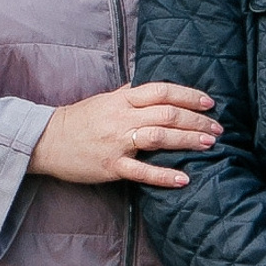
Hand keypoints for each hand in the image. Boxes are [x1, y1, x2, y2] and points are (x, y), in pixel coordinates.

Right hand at [30, 83, 220, 188]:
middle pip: (167, 114)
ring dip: (187, 141)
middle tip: (217, 129)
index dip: (189, 95)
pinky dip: (164, 175)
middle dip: (196, 121)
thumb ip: (129, 94)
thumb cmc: (79, 120)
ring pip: (159, 138)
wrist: (47, 140)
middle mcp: (122, 118)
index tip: (209, 103)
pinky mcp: (111, 166)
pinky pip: (141, 171)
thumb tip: (149, 86)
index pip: (162, 91)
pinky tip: (183, 179)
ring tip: (209, 145)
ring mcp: (117, 143)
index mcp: (123, 100)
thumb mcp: (105, 100)